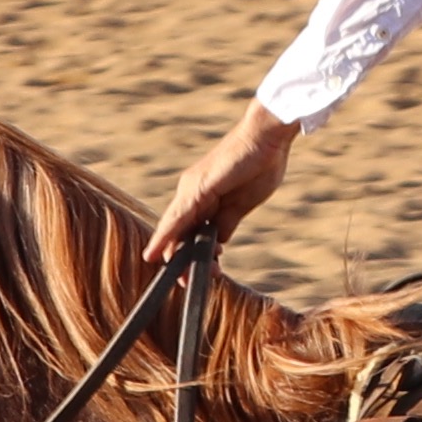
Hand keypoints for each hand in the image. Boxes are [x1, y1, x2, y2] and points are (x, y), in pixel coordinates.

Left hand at [144, 100, 298, 268]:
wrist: (267, 138)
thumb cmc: (261, 164)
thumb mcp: (243, 204)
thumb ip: (228, 222)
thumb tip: (220, 241)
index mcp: (205, 198)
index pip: (190, 232)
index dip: (190, 255)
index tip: (199, 275)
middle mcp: (192, 194)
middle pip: (179, 234)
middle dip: (181, 262)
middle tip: (188, 284)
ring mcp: (192, 190)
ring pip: (174, 230)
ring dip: (176, 258)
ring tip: (180, 280)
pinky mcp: (197, 189)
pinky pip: (177, 219)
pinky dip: (165, 237)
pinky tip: (155, 254)